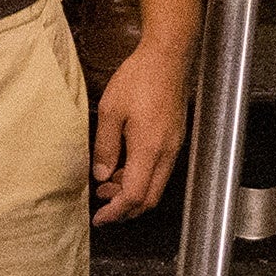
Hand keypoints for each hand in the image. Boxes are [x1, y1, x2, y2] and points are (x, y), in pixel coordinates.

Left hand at [90, 32, 193, 221]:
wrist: (168, 56)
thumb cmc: (139, 77)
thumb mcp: (111, 110)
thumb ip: (104, 147)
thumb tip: (100, 174)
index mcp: (149, 148)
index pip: (135, 195)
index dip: (116, 212)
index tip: (100, 218)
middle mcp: (167, 152)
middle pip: (150, 198)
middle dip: (125, 208)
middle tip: (102, 204)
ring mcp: (174, 146)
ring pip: (156, 185)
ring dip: (133, 191)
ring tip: (107, 182)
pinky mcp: (176, 138)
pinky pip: (160, 169)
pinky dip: (142, 177)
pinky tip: (124, 165)